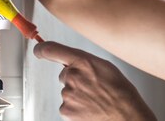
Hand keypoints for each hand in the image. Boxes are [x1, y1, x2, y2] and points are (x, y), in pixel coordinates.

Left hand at [34, 41, 155, 120]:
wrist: (125, 114)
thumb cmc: (120, 91)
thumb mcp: (105, 66)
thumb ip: (85, 61)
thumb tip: (74, 62)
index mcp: (83, 61)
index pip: (51, 50)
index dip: (42, 49)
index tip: (39, 50)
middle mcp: (72, 76)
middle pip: (64, 74)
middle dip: (74, 78)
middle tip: (92, 85)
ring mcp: (68, 94)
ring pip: (67, 90)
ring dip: (77, 94)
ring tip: (95, 97)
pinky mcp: (66, 110)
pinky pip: (66, 105)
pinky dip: (76, 106)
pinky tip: (90, 106)